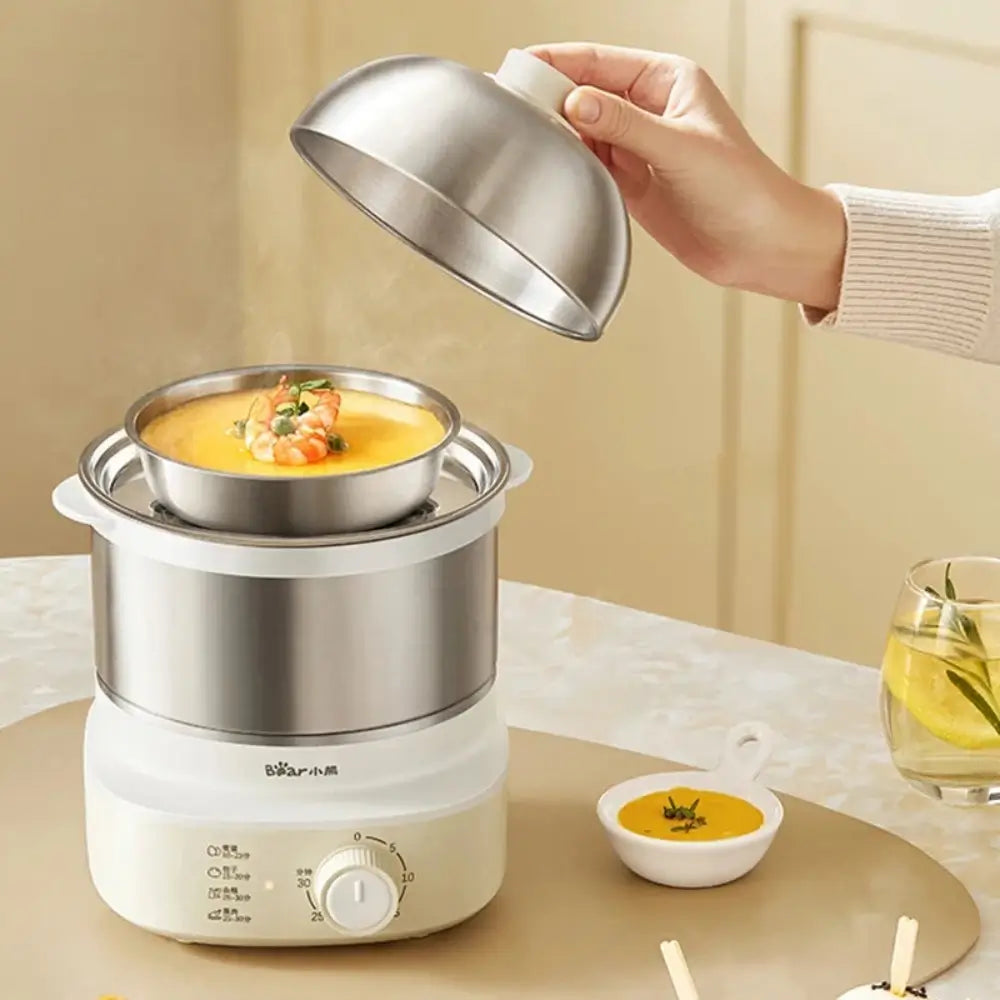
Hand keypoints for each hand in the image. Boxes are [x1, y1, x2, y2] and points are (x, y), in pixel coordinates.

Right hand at [527, 43, 845, 311]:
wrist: (762, 247)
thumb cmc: (743, 189)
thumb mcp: (681, 148)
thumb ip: (625, 124)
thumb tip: (574, 102)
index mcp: (667, 81)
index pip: (598, 62)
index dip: (556, 63)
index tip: (517, 70)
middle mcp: (649, 109)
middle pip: (584, 94)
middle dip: (547, 98)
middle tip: (508, 109)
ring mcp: (638, 147)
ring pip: (582, 131)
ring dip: (555, 135)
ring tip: (521, 140)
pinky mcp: (631, 184)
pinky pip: (589, 165)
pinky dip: (568, 165)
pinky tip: (549, 168)